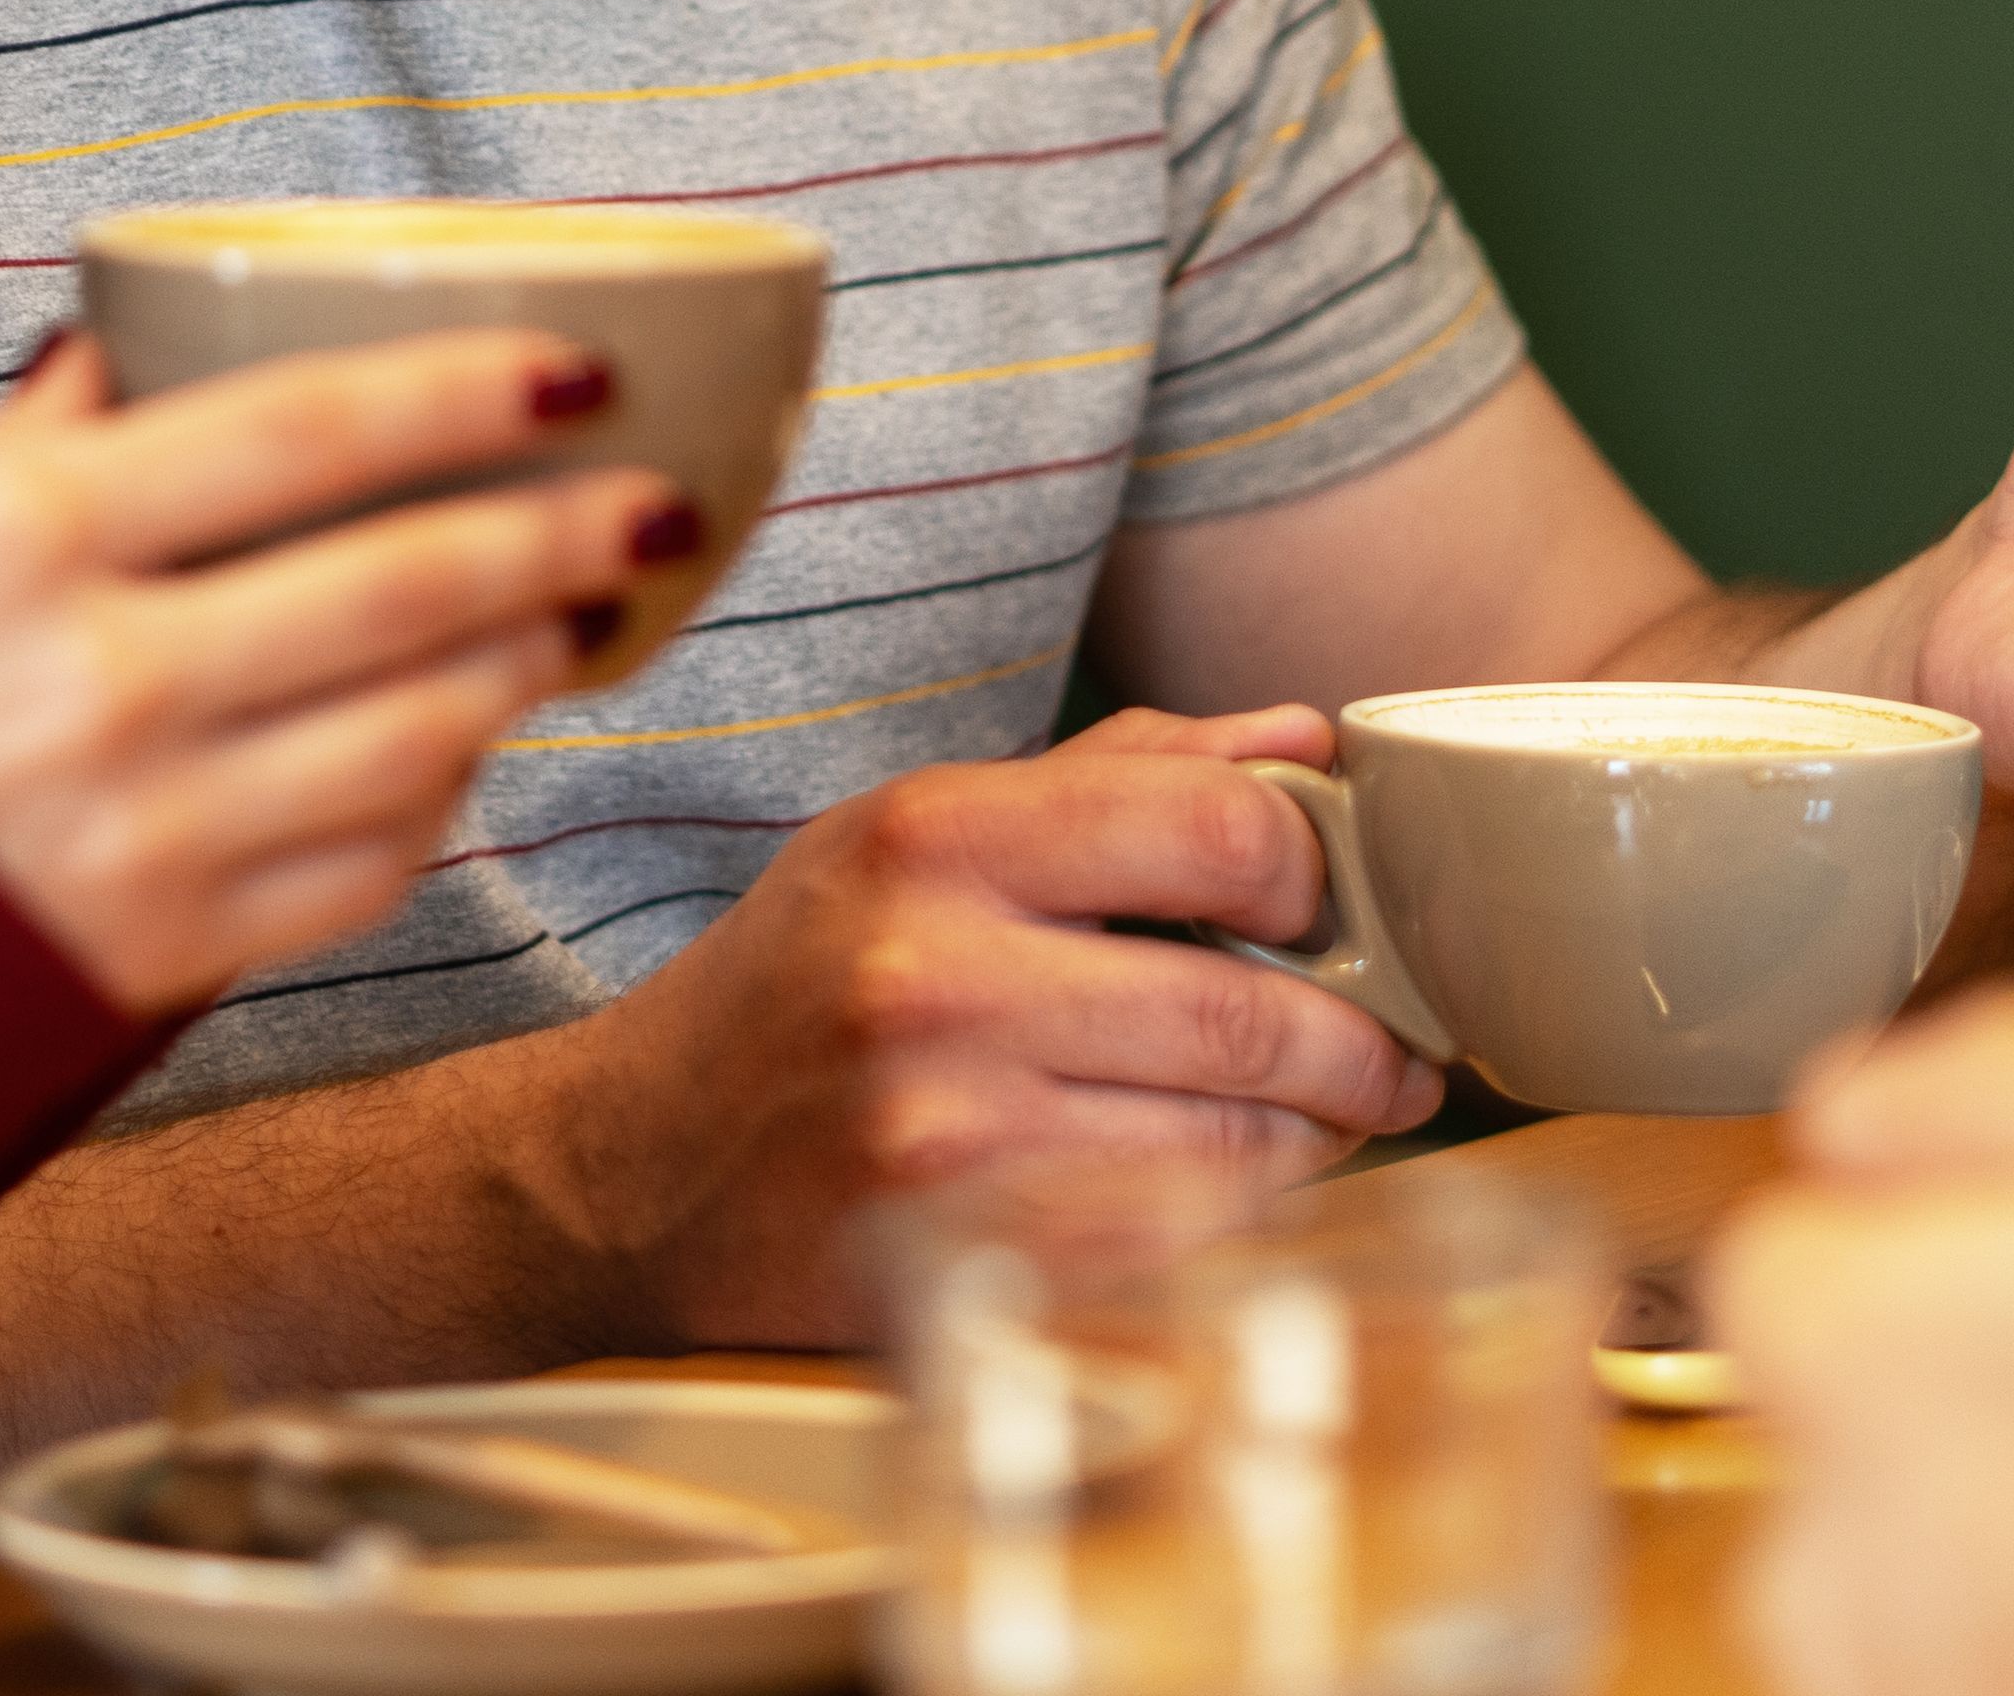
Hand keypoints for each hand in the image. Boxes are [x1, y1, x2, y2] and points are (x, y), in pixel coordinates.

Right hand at [0, 331, 680, 1017]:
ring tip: (572, 624)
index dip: (464, 392)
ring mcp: (141, 833)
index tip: (574, 369)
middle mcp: (99, 679)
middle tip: (649, 506)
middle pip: (403, 587)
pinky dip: (427, 806)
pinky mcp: (156, 961)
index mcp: (16, 535)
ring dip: (520, 675)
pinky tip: (450, 758)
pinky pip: (355, 873)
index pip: (302, 429)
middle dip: (559, 538)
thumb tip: (114, 364)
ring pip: (414, 737)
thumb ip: (6, 460)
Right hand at [531, 706, 1440, 1345]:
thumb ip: (1119, 774)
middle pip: (1250, 1010)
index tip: (1327, 905)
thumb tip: (1306, 743)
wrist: (628, 1173)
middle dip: (1358, 1042)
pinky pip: (1181, 1246)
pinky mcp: (964, 1269)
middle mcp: (933, 980)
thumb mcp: (918, 833)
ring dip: (1313, 1140)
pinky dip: (1238, 1222)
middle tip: (1385, 1050)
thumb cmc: (797, 987)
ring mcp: (946, 1138)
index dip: (1314, 870)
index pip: (1219, 826)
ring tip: (1313, 1120)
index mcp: (933, 836)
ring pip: (1238, 1145)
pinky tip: (1223, 1190)